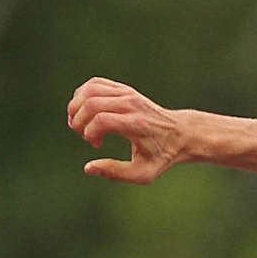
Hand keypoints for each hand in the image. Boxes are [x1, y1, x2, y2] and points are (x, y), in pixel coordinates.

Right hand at [67, 77, 187, 184]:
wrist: (180, 133)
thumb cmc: (161, 156)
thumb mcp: (143, 173)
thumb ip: (116, 173)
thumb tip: (88, 168)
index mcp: (136, 124)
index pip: (101, 120)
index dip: (89, 134)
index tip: (96, 145)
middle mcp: (130, 104)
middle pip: (91, 103)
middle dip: (79, 121)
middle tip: (84, 135)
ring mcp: (127, 93)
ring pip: (89, 90)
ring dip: (76, 107)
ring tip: (81, 124)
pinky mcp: (123, 88)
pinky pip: (94, 84)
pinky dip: (82, 96)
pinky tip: (85, 112)